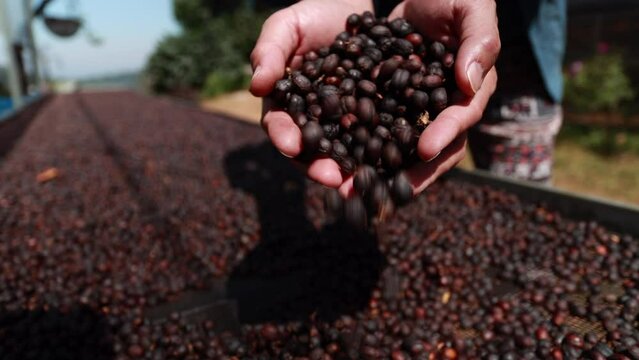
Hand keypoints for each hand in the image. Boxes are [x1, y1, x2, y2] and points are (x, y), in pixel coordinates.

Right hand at [250, 0, 373, 188]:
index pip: (279, 125)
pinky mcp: (369, 119)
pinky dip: (379, 152)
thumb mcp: (285, 27)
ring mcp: (340, 122)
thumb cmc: (310, 16)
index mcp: (285, 103)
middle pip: (310, 149)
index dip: (284, 136)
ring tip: (359, 183)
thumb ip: (269, 52)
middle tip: (331, 178)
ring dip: (349, 170)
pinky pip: (372, 138)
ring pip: (341, 152)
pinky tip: (389, 163)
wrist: (347, 8)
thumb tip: (256, 84)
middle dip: (318, 165)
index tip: (291, 145)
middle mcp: (311, 119)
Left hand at [355, 0, 498, 194]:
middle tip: (388, 193)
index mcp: (470, 89)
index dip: (446, 133)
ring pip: (404, 150)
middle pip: (436, 149)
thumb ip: (479, 40)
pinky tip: (341, 164)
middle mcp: (446, 108)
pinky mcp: (391, 106)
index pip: (462, 116)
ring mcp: (417, 111)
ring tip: (358, 190)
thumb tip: (470, 82)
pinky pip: (378, 132)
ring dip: (383, 173)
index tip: (425, 149)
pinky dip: (362, 149)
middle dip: (414, 174)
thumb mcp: (471, 7)